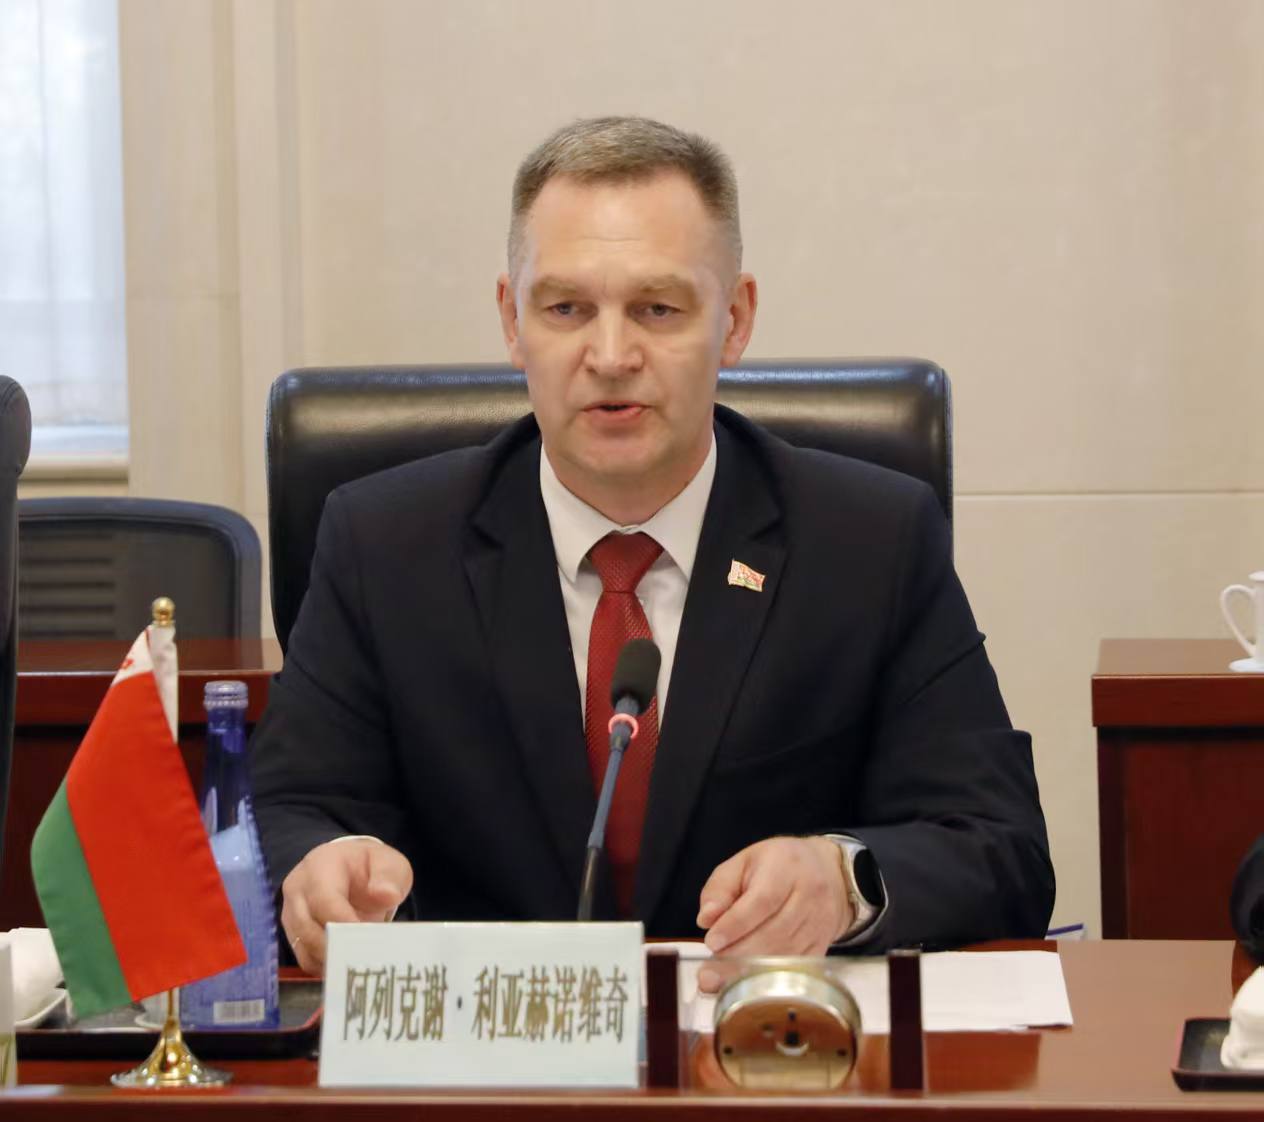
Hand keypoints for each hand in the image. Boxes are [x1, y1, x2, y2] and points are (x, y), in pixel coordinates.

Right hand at [280, 839, 412, 975]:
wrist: (352, 869)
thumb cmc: (370, 867)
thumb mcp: (388, 863)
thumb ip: (390, 877)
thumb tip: (387, 894)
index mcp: (319, 867)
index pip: (324, 901)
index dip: (344, 924)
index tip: (368, 940)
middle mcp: (297, 890)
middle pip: (309, 929)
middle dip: (340, 948)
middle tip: (368, 959)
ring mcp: (291, 914)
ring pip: (306, 949)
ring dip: (334, 961)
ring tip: (363, 963)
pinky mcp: (293, 935)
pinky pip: (306, 960)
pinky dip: (328, 967)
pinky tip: (351, 967)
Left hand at [694, 836, 849, 992]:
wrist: (827, 873)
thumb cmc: (777, 866)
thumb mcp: (743, 863)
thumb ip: (720, 888)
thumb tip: (706, 918)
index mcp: (786, 867)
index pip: (762, 900)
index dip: (736, 924)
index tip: (712, 941)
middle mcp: (809, 895)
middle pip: (773, 933)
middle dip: (738, 954)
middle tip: (710, 967)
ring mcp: (819, 924)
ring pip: (784, 955)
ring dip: (749, 971)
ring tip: (721, 977)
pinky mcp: (822, 947)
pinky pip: (795, 970)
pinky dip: (768, 980)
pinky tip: (746, 986)